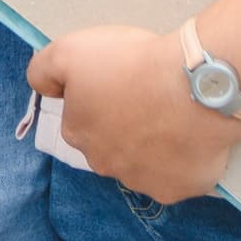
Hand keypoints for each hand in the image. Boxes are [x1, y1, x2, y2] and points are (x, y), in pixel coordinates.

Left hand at [28, 24, 240, 205]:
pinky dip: (184, 160)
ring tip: (173, 114)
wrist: (196, 85)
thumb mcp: (69, 51)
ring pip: (143, 163)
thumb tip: (44, 90)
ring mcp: (144, 181)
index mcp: (78, 134)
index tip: (119, 82)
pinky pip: (178, 176)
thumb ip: (43, 72)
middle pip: (111, 146)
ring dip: (153, 145)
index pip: (81, 119)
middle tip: (146, 97)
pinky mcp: (180, 188)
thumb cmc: (131, 64)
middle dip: (124, 126)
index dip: (99, 99)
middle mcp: (106, 165)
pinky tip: (192, 137)